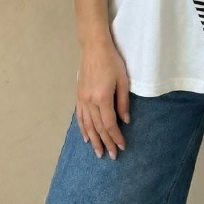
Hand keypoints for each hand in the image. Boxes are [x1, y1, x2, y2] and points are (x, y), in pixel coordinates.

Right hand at [76, 37, 130, 159]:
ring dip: (94, 140)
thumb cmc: (112, 61)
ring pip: (87, 125)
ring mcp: (82, 99)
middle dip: (106, 143)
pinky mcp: (78, 96)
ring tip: (98, 152)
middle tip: (112, 156)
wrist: (93, 47)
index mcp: (103, 98)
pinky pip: (79, 117)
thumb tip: (125, 121)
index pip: (110, 124)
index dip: (116, 137)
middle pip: (98, 127)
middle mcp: (90, 101)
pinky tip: (86, 137)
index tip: (122, 147)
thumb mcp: (123, 80)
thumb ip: (123, 102)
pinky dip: (83, 129)